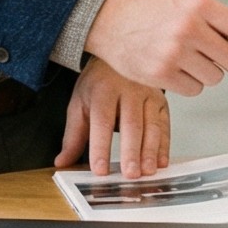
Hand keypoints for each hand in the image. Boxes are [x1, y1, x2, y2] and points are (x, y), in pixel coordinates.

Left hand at [56, 60, 171, 177]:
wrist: (120, 53)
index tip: (100, 170)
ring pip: (152, 126)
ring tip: (147, 172)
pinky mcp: (162, 101)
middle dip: (131, 151)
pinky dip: (164, 145)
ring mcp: (148, 95)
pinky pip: (165, 125)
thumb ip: (73, 135)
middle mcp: (129, 91)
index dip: (101, 147)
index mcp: (103, 91)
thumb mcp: (79, 104)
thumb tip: (62, 162)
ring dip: (150, 151)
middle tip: (130, 174)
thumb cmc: (98, 85)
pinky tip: (161, 162)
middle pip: (131, 124)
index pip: (102, 122)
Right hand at [83, 0, 227, 97]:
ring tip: (187, 59)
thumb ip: (216, 23)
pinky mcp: (161, 74)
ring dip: (208, 74)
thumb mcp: (186, 4)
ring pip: (214, 77)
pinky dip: (189, 84)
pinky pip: (194, 89)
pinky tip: (173, 68)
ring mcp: (174, 53)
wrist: (107, 19)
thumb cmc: (152, 11)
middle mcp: (190, 28)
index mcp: (200, 6)